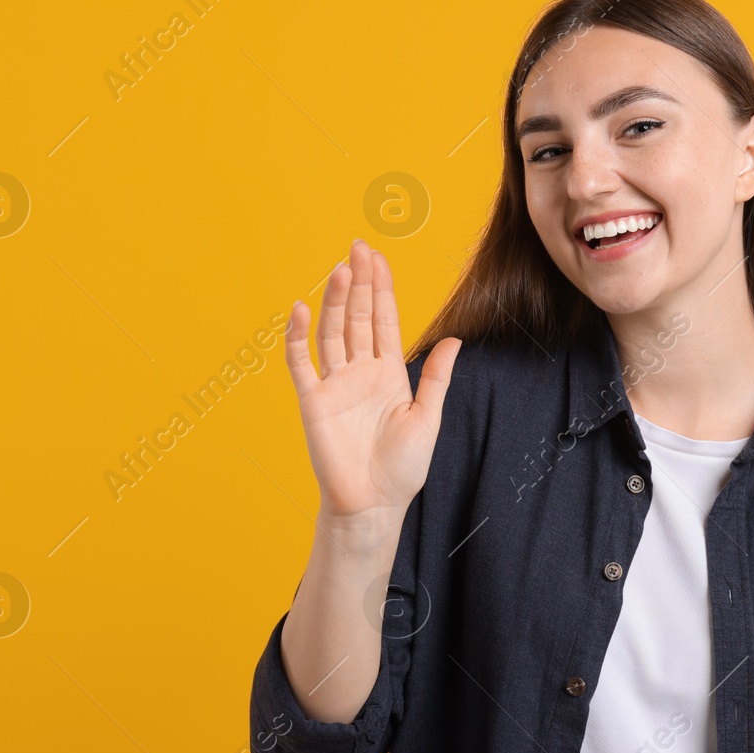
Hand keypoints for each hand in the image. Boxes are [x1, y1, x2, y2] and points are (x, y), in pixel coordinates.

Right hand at [284, 238, 460, 523]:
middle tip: (357, 248)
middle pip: (358, 318)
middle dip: (359, 283)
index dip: (381, 288)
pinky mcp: (313, 402)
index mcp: (388, 373)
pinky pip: (302, 364)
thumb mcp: (427, 417)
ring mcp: (334, 385)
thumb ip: (436, 377)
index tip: (377, 257)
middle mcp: (359, 372)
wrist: (373, 504)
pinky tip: (301, 309)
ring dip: (336, 302)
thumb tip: (454, 340)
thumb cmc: (401, 468)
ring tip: (340, 270)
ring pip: (333, 333)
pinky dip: (298, 337)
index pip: (383, 320)